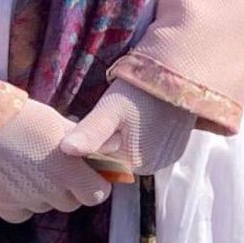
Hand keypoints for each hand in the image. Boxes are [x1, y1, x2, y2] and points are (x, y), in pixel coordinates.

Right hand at [0, 95, 114, 219]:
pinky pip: (22, 213)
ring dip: (43, 194)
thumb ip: (84, 141)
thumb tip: (110, 149)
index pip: (97, 194)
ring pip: (45, 207)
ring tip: (27, 167)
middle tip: (52, 167)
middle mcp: (48, 190)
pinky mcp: (0, 207)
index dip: (94, 185)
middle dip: (68, 189)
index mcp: (67, 169)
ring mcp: (23, 201)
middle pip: (71, 202)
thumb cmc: (17, 116)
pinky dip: (21, 203)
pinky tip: (11, 180)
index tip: (85, 174)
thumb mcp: (56, 122)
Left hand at [66, 83, 201, 180]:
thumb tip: (65, 150)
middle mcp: (152, 167)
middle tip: (108, 115)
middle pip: (117, 158)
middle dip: (108, 141)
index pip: (101, 162)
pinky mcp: (174, 147)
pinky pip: (147, 146)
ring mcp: (165, 158)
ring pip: (131, 151)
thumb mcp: (110, 110)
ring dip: (123, 137)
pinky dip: (139, 135)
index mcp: (134, 163)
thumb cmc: (141, 92)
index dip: (92, 144)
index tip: (90, 122)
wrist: (178, 75)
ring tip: (125, 113)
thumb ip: (90, 133)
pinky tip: (139, 116)